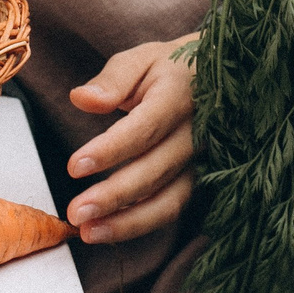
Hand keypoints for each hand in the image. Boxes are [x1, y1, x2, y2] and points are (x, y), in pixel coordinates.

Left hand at [62, 36, 196, 243]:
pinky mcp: (200, 181)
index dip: (110, 150)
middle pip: (155, 171)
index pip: (144, 128)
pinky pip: (173, 208)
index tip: (75, 166)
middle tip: (76, 212)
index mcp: (179, 96)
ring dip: (128, 222)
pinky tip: (110, 230)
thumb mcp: (141, 59)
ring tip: (90, 232)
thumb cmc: (170, 71)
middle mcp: (196, 133)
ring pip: (168, 199)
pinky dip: (142, 224)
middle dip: (114, 196)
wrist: (218, 81)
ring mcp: (202, 161)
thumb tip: (82, 98)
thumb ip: (113, 79)